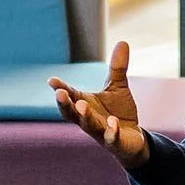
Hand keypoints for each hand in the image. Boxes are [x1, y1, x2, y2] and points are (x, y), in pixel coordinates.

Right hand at [51, 40, 148, 167]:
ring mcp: (101, 132)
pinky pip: (112, 138)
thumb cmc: (119, 112)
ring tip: (82, 105)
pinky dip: (112, 131)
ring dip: (85, 116)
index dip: (61, 89)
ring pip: (89, 126)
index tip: (51, 80)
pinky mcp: (116, 142)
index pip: (70, 96)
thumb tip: (123, 41)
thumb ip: (117, 67)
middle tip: (60, 94)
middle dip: (65, 105)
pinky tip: (113, 122)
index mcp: (85, 104)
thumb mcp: (118, 86)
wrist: (132, 139)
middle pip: (72, 113)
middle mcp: (88, 119)